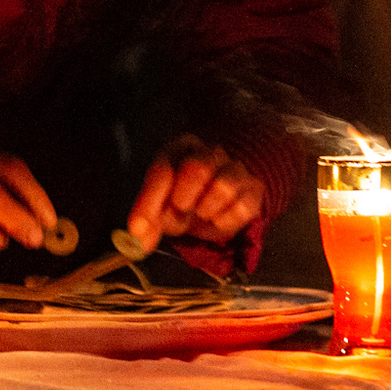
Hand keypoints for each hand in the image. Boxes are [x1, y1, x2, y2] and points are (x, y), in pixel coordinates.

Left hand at [127, 134, 262, 253]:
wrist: (220, 201)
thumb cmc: (184, 199)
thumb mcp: (159, 207)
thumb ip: (146, 221)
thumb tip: (137, 240)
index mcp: (178, 149)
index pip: (163, 170)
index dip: (149, 202)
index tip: (139, 229)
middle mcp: (209, 152)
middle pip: (197, 168)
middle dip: (183, 200)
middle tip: (180, 211)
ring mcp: (234, 168)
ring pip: (224, 186)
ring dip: (206, 209)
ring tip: (201, 213)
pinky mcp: (253, 189)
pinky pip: (242, 207)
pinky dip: (225, 221)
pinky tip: (218, 218)